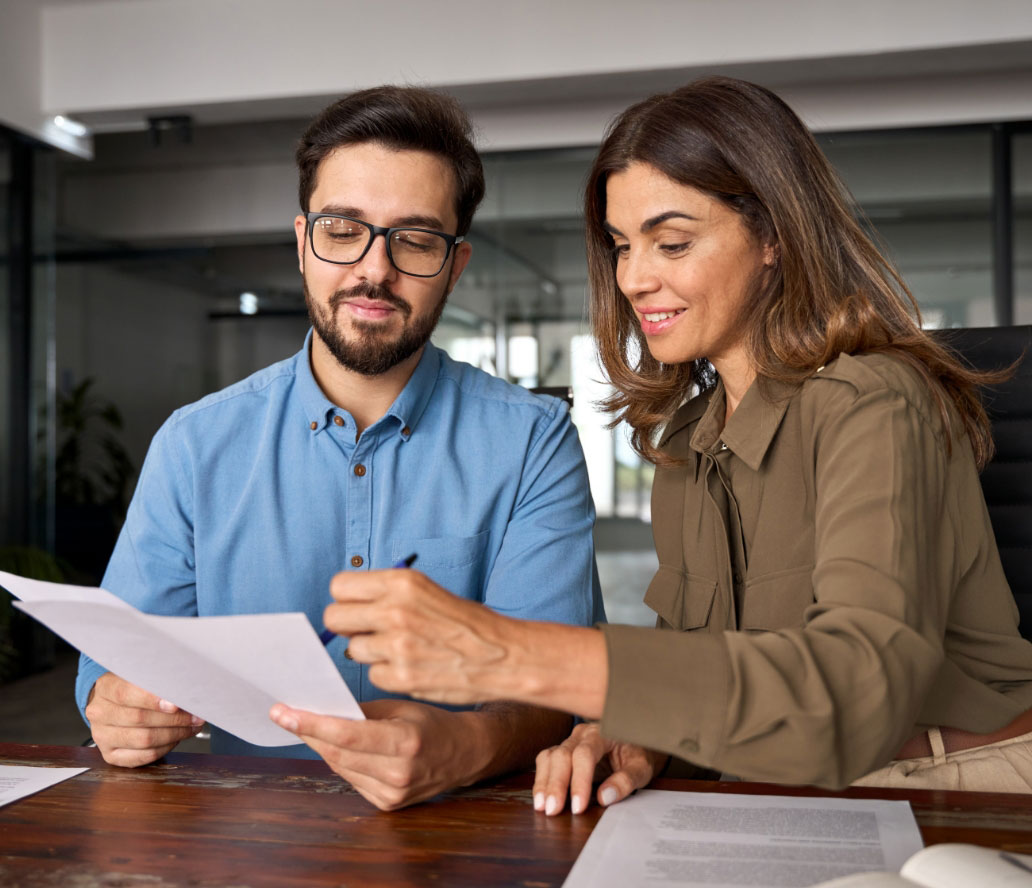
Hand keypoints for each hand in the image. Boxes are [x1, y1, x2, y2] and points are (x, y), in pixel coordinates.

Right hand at [85, 672, 204, 767]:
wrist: (114, 704)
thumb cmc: (135, 688)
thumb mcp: (143, 676)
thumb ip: (159, 681)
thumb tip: (185, 692)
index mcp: (106, 688)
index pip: (125, 693)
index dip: (152, 699)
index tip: (175, 703)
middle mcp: (99, 713)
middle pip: (139, 718)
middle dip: (174, 718)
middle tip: (196, 715)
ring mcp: (102, 736)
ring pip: (143, 739)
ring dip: (174, 734)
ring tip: (191, 726)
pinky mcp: (110, 755)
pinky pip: (143, 756)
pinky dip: (165, 748)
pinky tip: (177, 738)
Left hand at [268, 698, 492, 810]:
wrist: (464, 753)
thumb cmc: (433, 723)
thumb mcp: (401, 706)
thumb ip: (363, 711)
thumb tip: (323, 708)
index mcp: (405, 742)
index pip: (347, 735)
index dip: (311, 724)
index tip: (284, 712)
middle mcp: (399, 772)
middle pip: (337, 753)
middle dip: (308, 733)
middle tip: (285, 714)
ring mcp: (393, 793)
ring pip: (340, 767)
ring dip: (322, 746)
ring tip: (309, 725)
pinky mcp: (387, 804)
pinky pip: (352, 779)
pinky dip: (341, 761)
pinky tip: (337, 746)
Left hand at [324, 568, 608, 718]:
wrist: (502, 655)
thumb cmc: (466, 622)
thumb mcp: (427, 590)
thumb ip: (387, 593)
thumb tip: (348, 603)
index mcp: (402, 582)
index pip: (340, 586)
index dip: (347, 599)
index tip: (359, 607)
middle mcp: (395, 611)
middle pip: (335, 618)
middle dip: (348, 626)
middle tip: (369, 631)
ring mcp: (396, 646)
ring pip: (352, 649)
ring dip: (370, 652)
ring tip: (399, 650)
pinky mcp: (400, 677)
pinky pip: (372, 675)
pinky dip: (387, 674)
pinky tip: (410, 667)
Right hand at [532, 722, 666, 815]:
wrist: (634, 744)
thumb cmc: (637, 755)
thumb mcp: (641, 768)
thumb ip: (626, 780)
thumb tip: (604, 797)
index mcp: (602, 733)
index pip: (585, 754)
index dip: (579, 781)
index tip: (578, 807)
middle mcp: (582, 734)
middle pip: (562, 755)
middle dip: (556, 784)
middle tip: (552, 810)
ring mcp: (570, 742)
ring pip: (549, 757)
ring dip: (544, 783)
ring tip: (541, 806)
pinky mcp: (562, 752)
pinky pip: (546, 762)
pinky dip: (541, 780)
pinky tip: (541, 798)